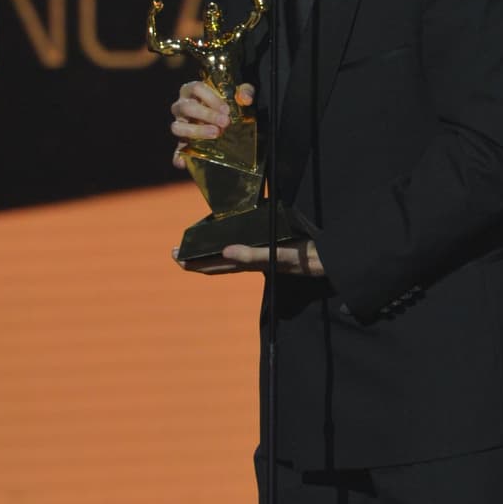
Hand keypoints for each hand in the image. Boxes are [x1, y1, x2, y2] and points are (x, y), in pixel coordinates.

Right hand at [171, 81, 253, 167]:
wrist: (226, 118)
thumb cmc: (228, 101)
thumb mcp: (238, 93)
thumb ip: (245, 91)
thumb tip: (245, 98)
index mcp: (192, 91)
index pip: (195, 88)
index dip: (210, 98)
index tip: (226, 109)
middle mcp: (182, 106)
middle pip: (186, 107)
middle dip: (206, 115)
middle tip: (225, 122)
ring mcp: (180, 124)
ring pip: (177, 127)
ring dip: (196, 131)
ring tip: (215, 134)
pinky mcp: (182, 142)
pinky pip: (177, 150)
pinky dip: (178, 156)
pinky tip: (184, 162)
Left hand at [171, 239, 323, 277]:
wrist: (326, 260)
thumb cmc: (302, 258)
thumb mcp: (278, 255)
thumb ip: (252, 255)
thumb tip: (225, 250)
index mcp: (248, 263)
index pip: (214, 265)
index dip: (193, 263)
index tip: (176, 256)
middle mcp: (250, 261)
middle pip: (216, 264)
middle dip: (195, 260)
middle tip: (176, 252)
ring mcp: (259, 257)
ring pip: (227, 258)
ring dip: (210, 253)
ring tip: (196, 245)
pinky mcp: (268, 249)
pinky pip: (242, 249)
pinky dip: (230, 245)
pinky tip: (230, 238)